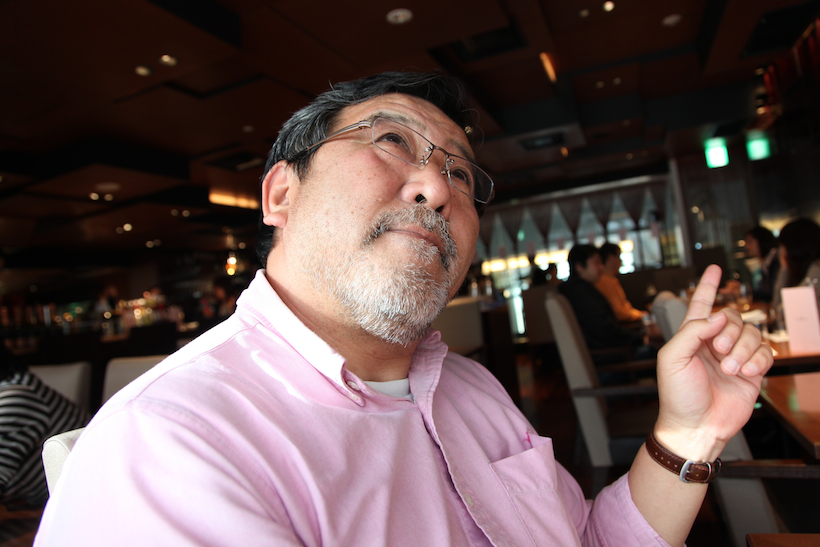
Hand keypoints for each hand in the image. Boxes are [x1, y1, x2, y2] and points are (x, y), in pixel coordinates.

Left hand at [654, 265, 772, 460]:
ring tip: (730, 369)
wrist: (697, 426)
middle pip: (732, 318)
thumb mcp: (672, 359)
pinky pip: (765, 353)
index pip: (701, 305)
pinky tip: (746, 373)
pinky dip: (758, 360)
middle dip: (729, 331)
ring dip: (742, 350)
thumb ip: (691, 332)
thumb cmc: (678, 396)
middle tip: (719, 351)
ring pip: (751, 334)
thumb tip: (715, 317)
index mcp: (691, 337)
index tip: (715, 269)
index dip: (708, 286)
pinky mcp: (752, 372)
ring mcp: (734, 357)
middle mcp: (713, 344)